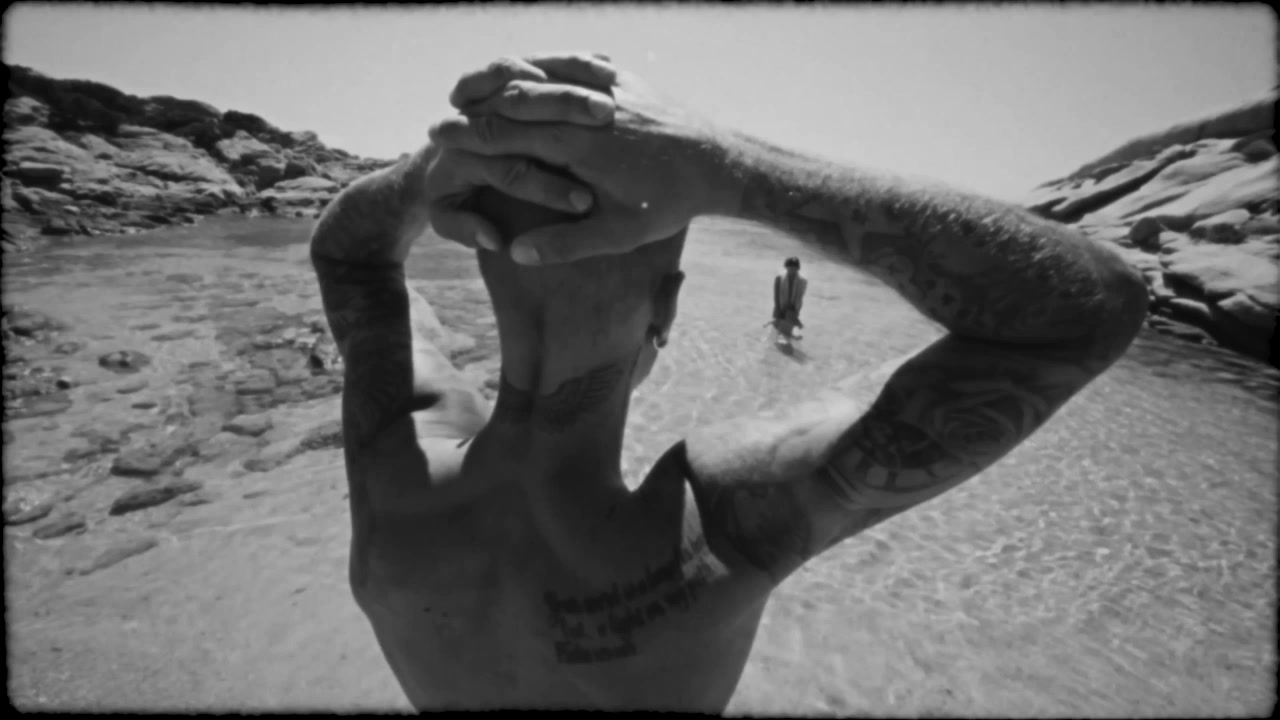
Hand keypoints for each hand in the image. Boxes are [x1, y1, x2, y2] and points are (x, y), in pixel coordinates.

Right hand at [429, 64, 727, 265]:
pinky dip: (545, 63)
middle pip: (517, 96)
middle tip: (443, 109)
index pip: (509, 133)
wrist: (721, 164)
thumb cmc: (669, 203)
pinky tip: (530, 67)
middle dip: (475, 104)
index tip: (438, 136)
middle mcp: (589, 107)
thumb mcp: (620, 234)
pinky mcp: (625, 76)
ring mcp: (608, 85)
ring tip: (474, 85)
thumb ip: (566, 244)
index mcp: (580, 145)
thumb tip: (518, 252)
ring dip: (505, 77)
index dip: (469, 134)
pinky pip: (575, 60)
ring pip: (543, 70)